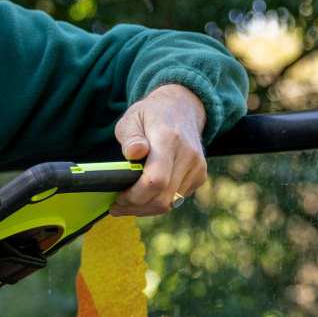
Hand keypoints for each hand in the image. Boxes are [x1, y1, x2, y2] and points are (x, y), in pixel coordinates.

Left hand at [109, 83, 208, 216]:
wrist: (182, 108)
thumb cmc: (151, 114)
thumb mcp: (132, 118)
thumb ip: (131, 137)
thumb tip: (133, 153)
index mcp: (169, 139)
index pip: (156, 180)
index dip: (135, 196)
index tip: (118, 197)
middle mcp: (188, 155)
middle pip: (163, 198)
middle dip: (137, 207)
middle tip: (117, 206)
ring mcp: (197, 167)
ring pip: (170, 203)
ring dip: (146, 208)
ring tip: (128, 203)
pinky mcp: (200, 176)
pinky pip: (177, 199)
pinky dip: (159, 202)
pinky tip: (145, 195)